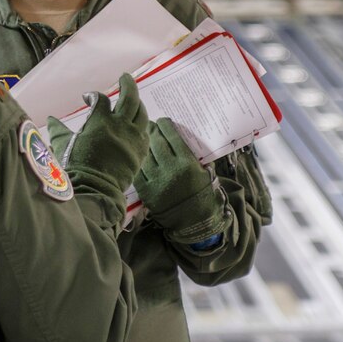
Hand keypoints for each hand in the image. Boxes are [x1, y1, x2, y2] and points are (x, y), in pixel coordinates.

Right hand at [47, 73, 148, 197]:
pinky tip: (139, 121)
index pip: (100, 99)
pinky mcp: (141, 149)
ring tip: (134, 99)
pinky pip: (146, 130)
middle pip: (130, 97)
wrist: (95, 187)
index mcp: (100, 121)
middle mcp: (120, 125)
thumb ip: (58, 130)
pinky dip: (142, 123)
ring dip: (137, 103)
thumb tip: (50, 119)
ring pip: (141, 112)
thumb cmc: (77, 166)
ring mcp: (133, 137)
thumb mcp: (63, 145)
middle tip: (125, 77)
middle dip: (127, 84)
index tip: (88, 98)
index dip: (93, 96)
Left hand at [133, 118, 229, 242]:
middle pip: (156, 142)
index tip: (162, 120)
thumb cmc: (201, 193)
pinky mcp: (145, 190)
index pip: (172, 136)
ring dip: (142, 143)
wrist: (192, 221)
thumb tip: (179, 136)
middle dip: (152, 131)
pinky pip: (138, 170)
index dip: (165, 125)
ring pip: (145, 154)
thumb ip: (192, 155)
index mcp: (187, 163)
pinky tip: (138, 154)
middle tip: (149, 125)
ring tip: (142, 136)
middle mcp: (170, 169)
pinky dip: (138, 160)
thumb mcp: (204, 172)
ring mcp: (156, 180)